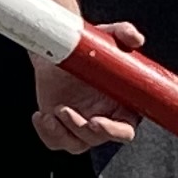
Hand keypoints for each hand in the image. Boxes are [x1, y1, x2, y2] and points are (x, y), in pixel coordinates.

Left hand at [33, 22, 140, 151]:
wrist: (59, 47)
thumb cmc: (89, 46)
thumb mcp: (108, 35)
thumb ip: (125, 33)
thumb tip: (136, 39)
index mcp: (121, 106)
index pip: (125, 131)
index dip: (113, 132)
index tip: (96, 121)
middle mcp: (103, 119)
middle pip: (97, 138)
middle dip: (79, 128)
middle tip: (64, 109)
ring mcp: (81, 125)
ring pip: (76, 145)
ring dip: (62, 132)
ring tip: (52, 111)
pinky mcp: (60, 127)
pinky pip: (55, 142)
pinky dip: (46, 134)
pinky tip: (41, 116)